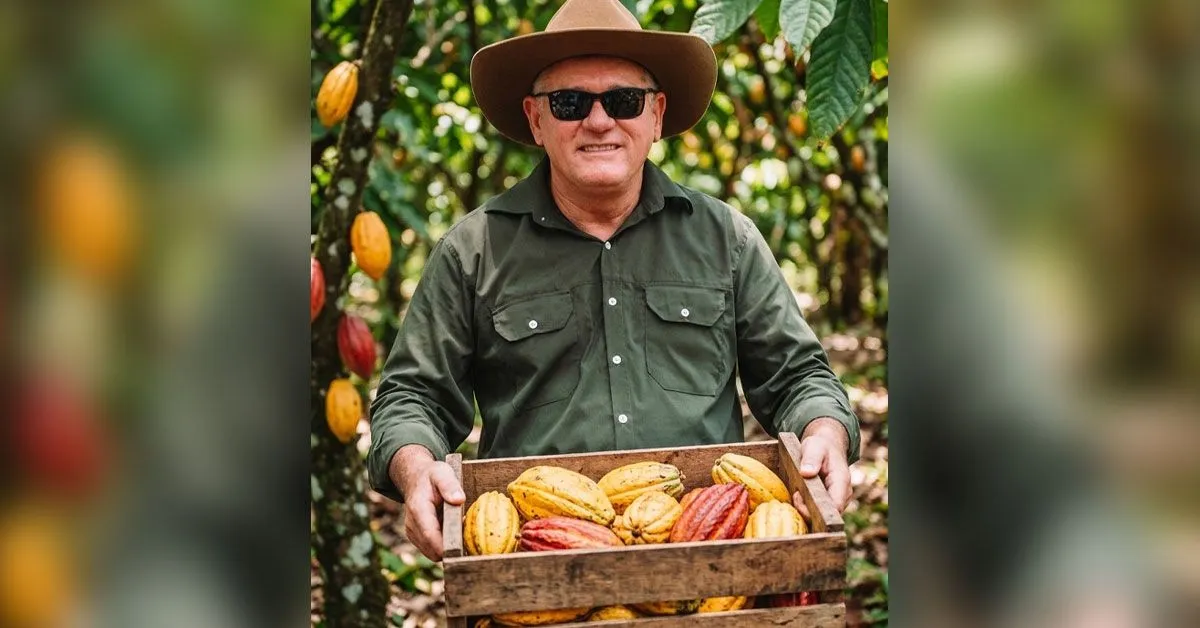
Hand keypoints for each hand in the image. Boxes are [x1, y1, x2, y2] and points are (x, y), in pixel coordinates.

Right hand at [390, 445, 464, 560]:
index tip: (464, 552)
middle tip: (471, 545)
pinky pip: (431, 550)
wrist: (415, 478)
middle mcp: (412, 524)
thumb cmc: (432, 476)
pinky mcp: (416, 538)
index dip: (446, 547)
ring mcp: (412, 533)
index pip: (430, 535)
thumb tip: (459, 500)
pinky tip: (454, 535)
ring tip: (462, 536)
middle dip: (451, 551)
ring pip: (432, 553)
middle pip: (431, 549)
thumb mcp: (443, 473)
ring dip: (447, 549)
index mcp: (418, 509)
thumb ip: (450, 485)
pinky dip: (443, 546)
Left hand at [793, 418, 851, 515]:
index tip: (797, 495)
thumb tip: (806, 473)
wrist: (827, 448)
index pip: (834, 507)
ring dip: (806, 509)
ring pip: (822, 516)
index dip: (815, 509)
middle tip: (795, 494)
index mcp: (841, 482)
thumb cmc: (821, 447)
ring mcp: (837, 501)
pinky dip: (807, 508)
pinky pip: (819, 512)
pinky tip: (798, 497)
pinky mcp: (830, 503)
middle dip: (807, 511)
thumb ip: (811, 458)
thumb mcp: (814, 447)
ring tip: (796, 493)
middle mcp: (843, 496)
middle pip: (827, 515)